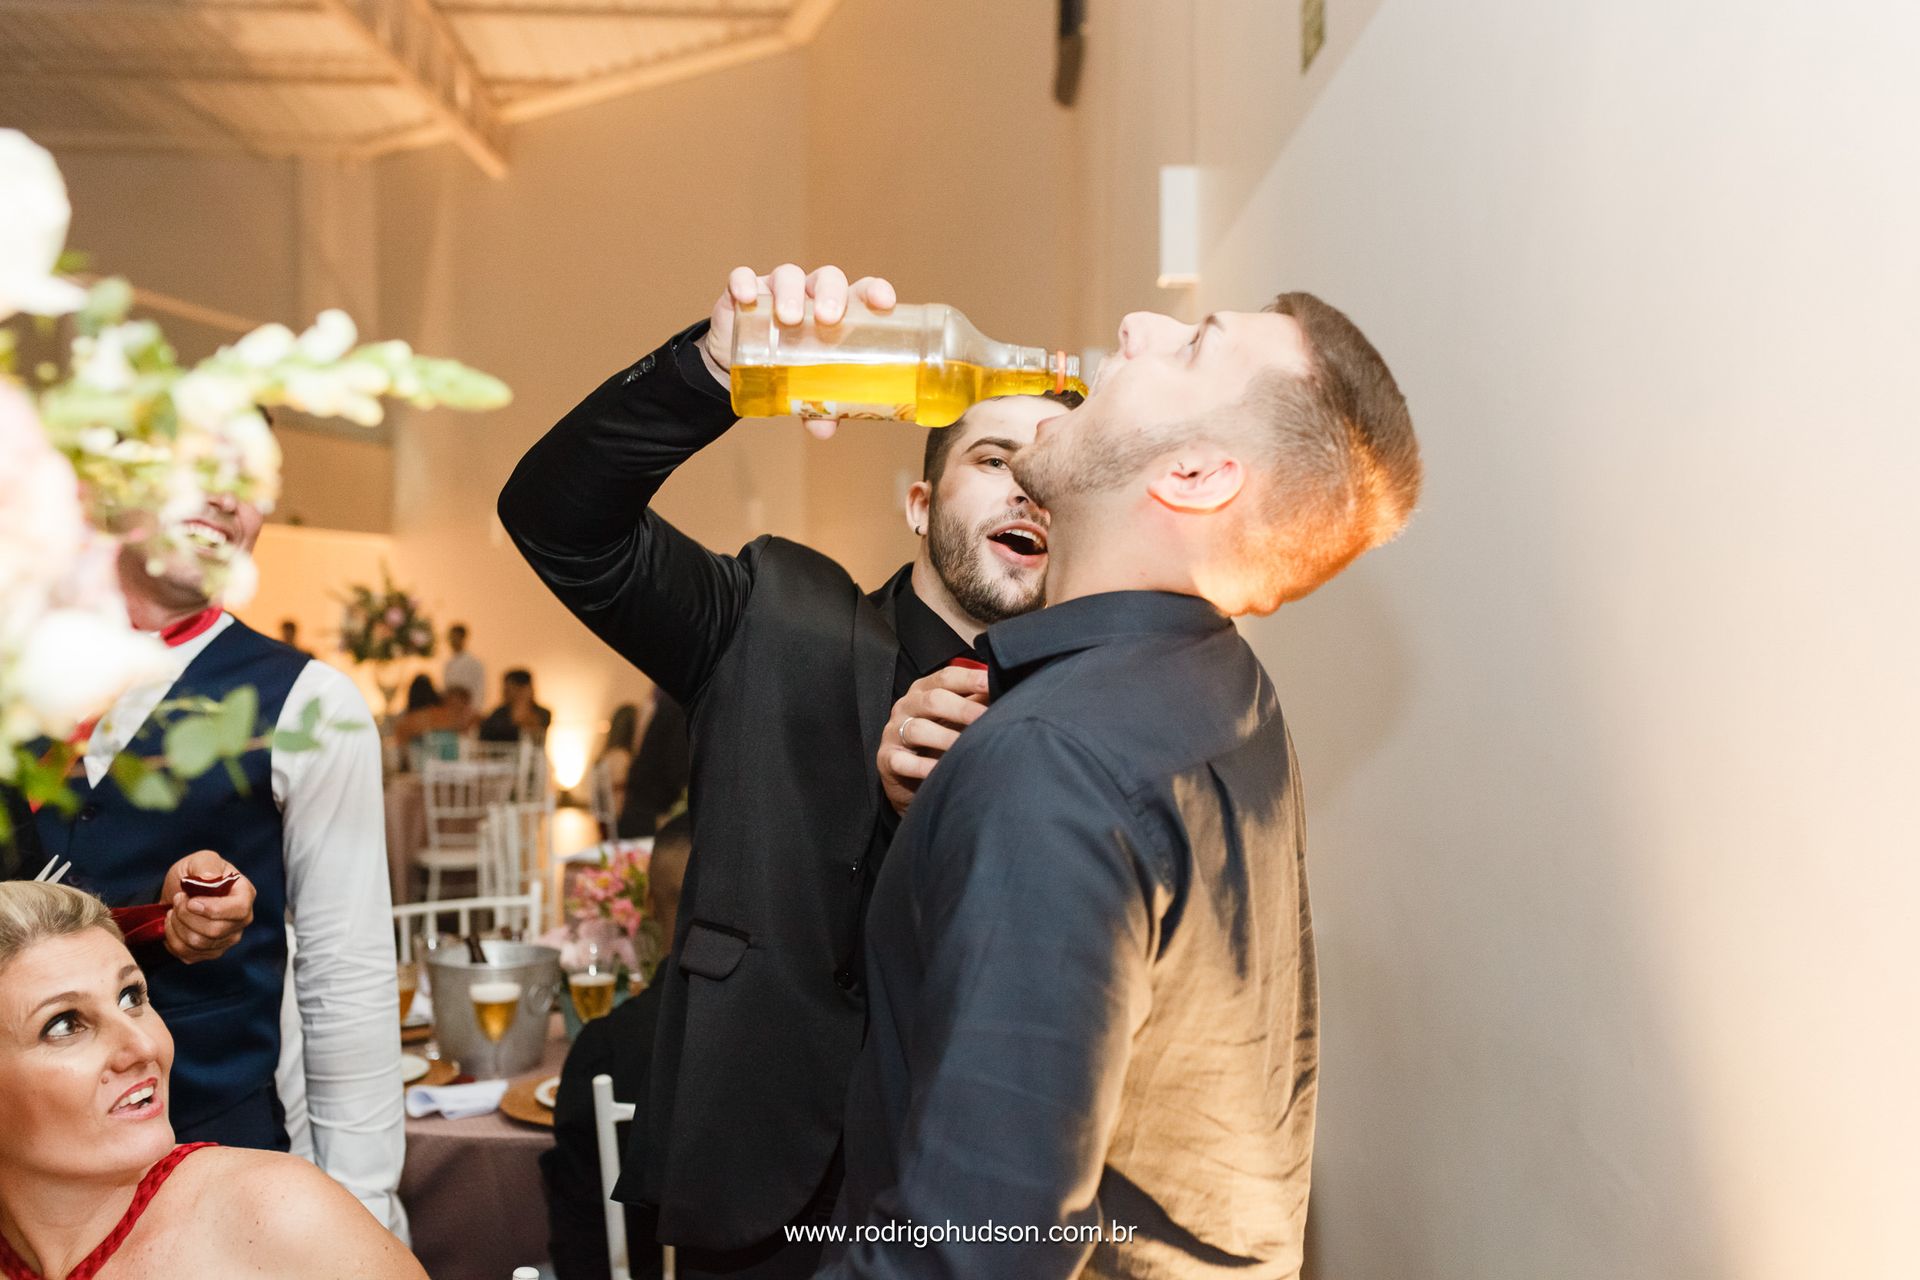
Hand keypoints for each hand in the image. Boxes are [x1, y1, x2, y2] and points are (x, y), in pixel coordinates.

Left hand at [159, 851, 255, 964]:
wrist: (179, 894)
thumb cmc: (194, 874)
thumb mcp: (199, 860)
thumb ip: (205, 865)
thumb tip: (209, 879)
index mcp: (244, 894)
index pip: (238, 910)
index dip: (213, 909)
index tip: (190, 901)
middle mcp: (241, 920)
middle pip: (215, 931)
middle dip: (186, 916)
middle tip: (177, 899)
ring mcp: (227, 939)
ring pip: (198, 944)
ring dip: (177, 926)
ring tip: (173, 910)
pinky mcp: (211, 952)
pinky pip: (188, 954)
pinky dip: (172, 939)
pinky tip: (173, 924)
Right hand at [701, 264, 897, 439]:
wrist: (738, 369)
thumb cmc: (785, 370)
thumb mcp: (804, 391)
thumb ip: (818, 408)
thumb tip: (825, 431)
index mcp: (836, 312)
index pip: (861, 292)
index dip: (875, 291)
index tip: (883, 302)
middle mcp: (810, 294)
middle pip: (827, 279)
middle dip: (831, 294)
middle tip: (827, 318)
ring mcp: (777, 289)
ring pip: (789, 275)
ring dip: (790, 292)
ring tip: (788, 319)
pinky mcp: (744, 291)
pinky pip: (743, 277)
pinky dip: (744, 282)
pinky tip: (748, 297)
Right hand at [877, 665, 990, 815]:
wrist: (911, 779)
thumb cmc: (938, 742)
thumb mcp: (955, 718)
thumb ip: (975, 703)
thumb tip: (1004, 689)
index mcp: (924, 690)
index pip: (947, 677)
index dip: (970, 679)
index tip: (991, 683)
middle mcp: (907, 706)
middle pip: (933, 700)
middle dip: (963, 709)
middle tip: (986, 719)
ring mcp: (893, 732)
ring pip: (918, 729)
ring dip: (946, 739)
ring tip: (968, 748)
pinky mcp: (887, 759)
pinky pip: (903, 761)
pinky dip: (923, 767)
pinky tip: (941, 769)